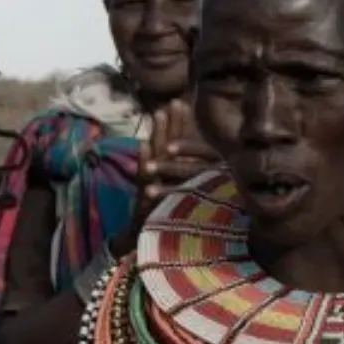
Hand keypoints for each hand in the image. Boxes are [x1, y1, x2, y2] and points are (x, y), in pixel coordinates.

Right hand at [111, 100, 221, 256]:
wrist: (141, 244)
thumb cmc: (162, 221)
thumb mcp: (176, 199)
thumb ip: (183, 180)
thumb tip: (202, 164)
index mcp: (167, 175)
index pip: (175, 144)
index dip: (179, 124)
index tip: (183, 102)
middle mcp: (157, 176)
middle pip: (165, 144)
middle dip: (168, 122)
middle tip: (171, 99)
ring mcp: (150, 185)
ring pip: (154, 155)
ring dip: (156, 133)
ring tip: (159, 114)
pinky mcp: (144, 198)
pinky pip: (143, 177)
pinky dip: (143, 161)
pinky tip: (144, 146)